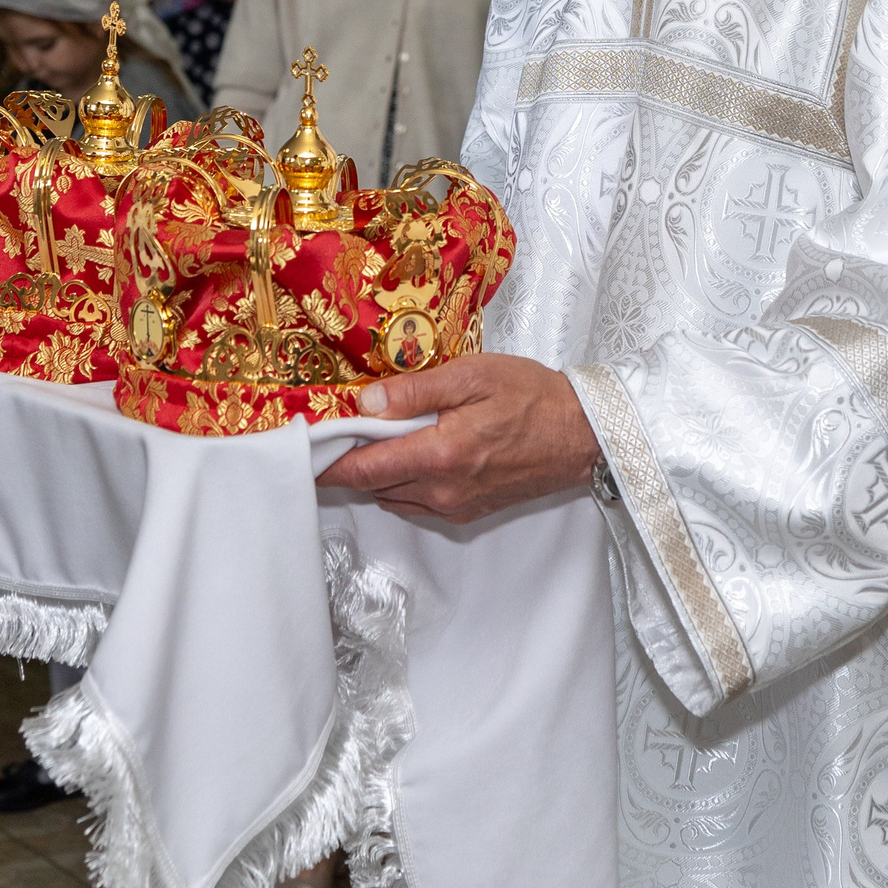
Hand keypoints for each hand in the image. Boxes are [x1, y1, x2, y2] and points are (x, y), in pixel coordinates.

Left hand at [314, 353, 599, 523]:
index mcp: (440, 455)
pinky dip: (402, 481)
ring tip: (379, 436)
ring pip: (392, 495)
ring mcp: (455, 506)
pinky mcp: (467, 511)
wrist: (583, 435)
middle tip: (339, 431)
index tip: (304, 449)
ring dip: (377, 472)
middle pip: (372, 485)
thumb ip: (415, 391)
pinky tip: (413, 452)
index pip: (363, 469)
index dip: (327, 462)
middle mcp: (442, 490)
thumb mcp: (472, 376)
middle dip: (350, 462)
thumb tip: (366, 404)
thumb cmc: (533, 396)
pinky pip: (417, 502)